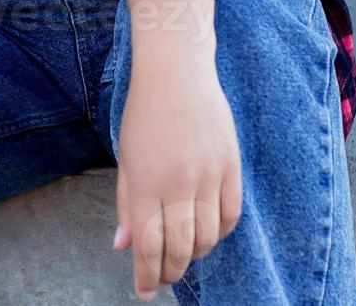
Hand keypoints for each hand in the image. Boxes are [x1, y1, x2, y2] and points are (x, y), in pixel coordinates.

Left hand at [113, 55, 240, 300]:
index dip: (145, 276)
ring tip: (182, 254)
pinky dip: (218, 232)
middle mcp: (178, 182)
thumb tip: (124, 247)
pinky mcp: (231, 165)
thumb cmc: (144, 113)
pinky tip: (206, 232)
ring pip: (208, 237)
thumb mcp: (126, 158)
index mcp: (145, 181)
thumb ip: (127, 204)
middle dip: (169, 272)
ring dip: (194, 254)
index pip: (147, 246)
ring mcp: (208, 173)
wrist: (177, 71)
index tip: (143, 291)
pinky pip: (230, 215)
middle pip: (180, 249)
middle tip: (161, 277)